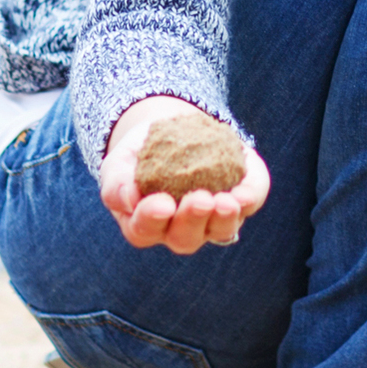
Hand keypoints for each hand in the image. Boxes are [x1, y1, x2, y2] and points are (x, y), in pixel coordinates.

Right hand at [100, 96, 270, 253]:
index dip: (153, 219)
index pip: (145, 230)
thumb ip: (117, 182)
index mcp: (145, 224)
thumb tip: (131, 200)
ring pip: (221, 230)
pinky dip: (249, 198)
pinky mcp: (239, 198)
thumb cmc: (139, 153)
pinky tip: (245, 192)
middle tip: (199, 200)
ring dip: (224, 218)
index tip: (162, 203)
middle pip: (185, 238)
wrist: (172, 129)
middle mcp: (179, 229)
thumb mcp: (119, 162)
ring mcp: (211, 219)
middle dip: (193, 220)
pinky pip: (249, 203)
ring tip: (227, 202)